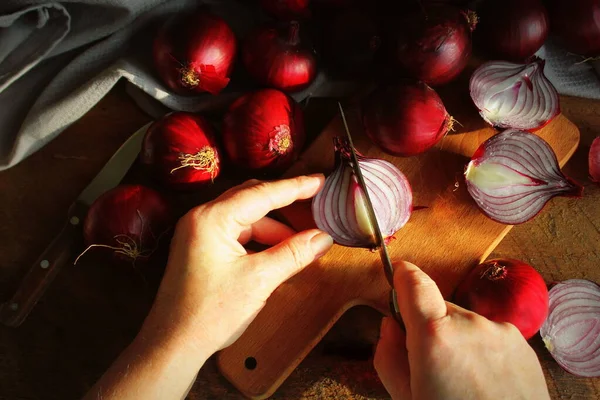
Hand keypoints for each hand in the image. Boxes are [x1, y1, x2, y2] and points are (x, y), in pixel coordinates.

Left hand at [143, 174, 332, 352]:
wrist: (174, 345)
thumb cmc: (211, 313)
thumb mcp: (260, 280)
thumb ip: (294, 254)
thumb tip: (324, 238)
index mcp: (212, 218)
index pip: (261, 194)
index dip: (294, 188)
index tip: (319, 181)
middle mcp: (202, 218)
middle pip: (251, 200)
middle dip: (284, 206)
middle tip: (314, 204)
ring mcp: (198, 233)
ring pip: (245, 220)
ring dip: (273, 230)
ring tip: (301, 245)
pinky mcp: (200, 250)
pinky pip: (236, 235)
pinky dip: (259, 241)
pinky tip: (278, 254)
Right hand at [374, 261, 549, 399]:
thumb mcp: (404, 398)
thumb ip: (387, 354)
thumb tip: (390, 326)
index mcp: (434, 336)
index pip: (415, 283)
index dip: (403, 275)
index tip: (398, 274)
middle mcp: (470, 324)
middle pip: (439, 309)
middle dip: (430, 327)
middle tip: (430, 364)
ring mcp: (500, 332)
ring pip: (466, 323)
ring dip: (458, 340)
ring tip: (463, 381)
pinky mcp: (521, 343)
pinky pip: (490, 335)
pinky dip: (482, 350)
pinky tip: (485, 382)